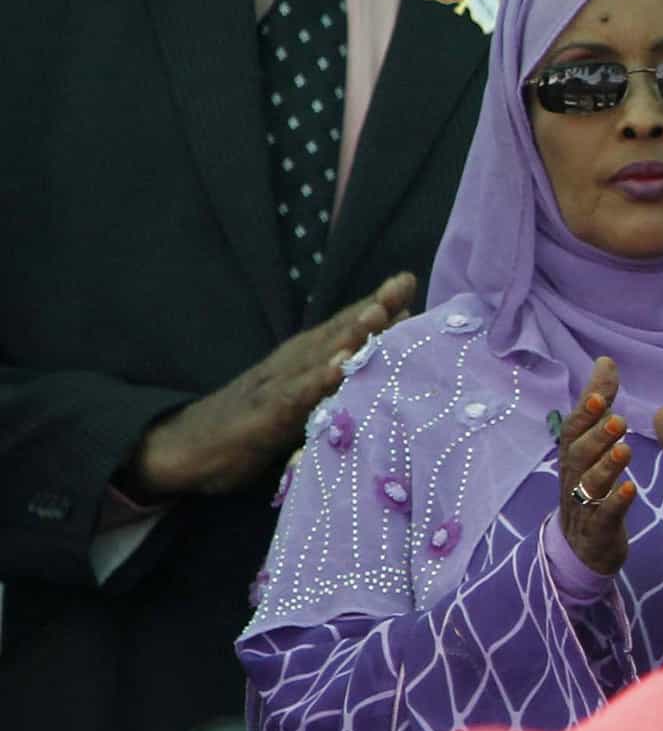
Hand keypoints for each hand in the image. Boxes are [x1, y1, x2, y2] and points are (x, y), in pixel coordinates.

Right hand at [123, 274, 417, 500]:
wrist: (185, 449)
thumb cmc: (251, 425)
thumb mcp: (301, 400)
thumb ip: (333, 382)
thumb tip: (376, 366)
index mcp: (303, 360)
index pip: (345, 328)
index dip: (378, 305)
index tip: (409, 282)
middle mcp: (291, 365)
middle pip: (337, 332)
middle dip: (372, 308)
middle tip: (403, 283)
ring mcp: (275, 387)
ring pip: (318, 356)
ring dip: (349, 334)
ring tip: (380, 312)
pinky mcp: (262, 416)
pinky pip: (294, 397)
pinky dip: (316, 381)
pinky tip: (338, 367)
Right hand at [554, 358, 632, 574]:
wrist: (584, 546)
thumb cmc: (590, 484)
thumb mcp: (593, 443)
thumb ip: (599, 406)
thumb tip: (605, 360)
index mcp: (574, 455)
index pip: (574, 429)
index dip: (585, 412)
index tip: (600, 394)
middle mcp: (573, 477)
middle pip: (578, 455)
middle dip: (595, 436)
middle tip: (618, 419)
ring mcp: (583, 504)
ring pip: (589, 484)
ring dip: (606, 466)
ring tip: (626, 449)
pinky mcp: (598, 529)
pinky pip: (605, 515)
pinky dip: (616, 501)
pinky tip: (632, 490)